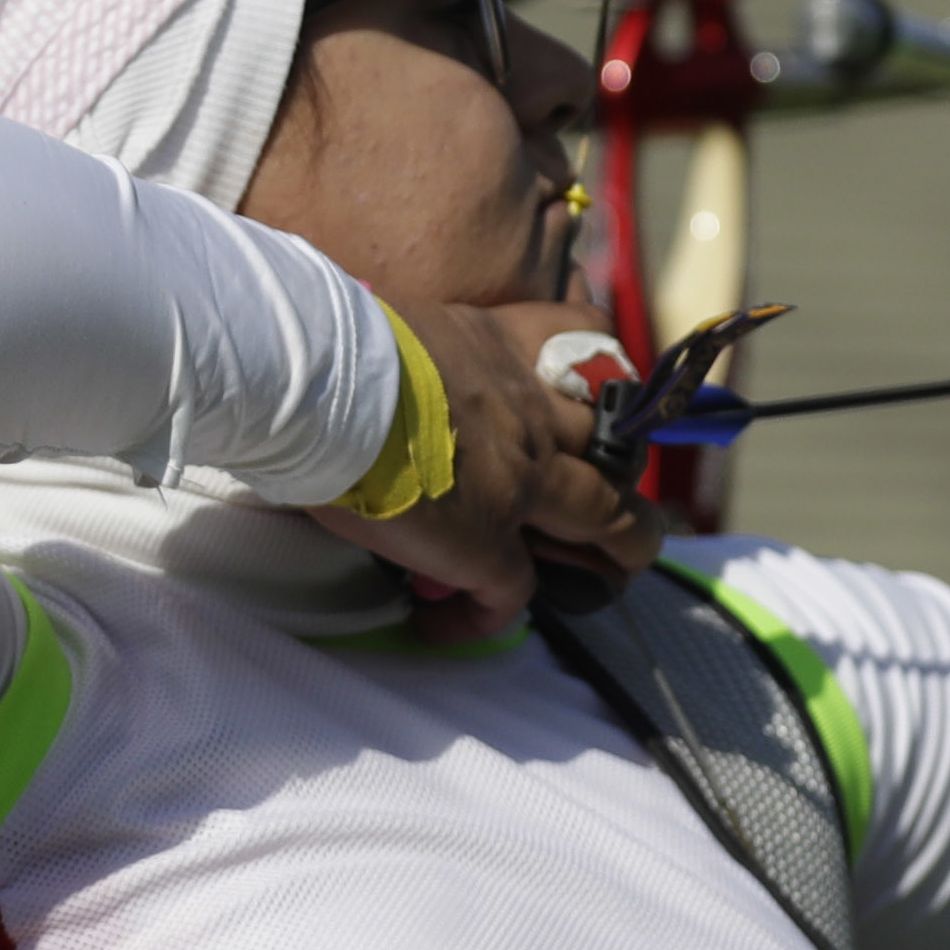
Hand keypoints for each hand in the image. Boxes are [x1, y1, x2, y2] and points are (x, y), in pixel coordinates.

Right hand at [310, 297, 666, 641]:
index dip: (602, 369)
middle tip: (610, 502)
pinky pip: (513, 593)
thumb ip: (420, 356)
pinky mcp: (487, 544)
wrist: (325, 386)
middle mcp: (529, 415)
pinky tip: (446, 623)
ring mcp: (521, 483)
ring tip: (604, 580)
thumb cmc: (335, 345)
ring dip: (617, 551)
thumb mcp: (400, 326)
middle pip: (615, 446)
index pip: (585, 342)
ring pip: (609, 521)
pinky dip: (484, 614)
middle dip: (624, 475)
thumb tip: (384, 381)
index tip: (589, 392)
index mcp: (503, 349)